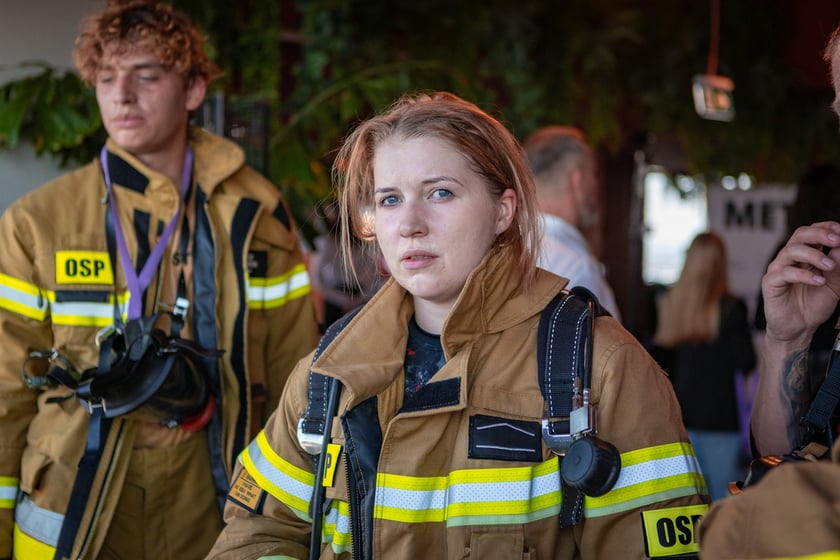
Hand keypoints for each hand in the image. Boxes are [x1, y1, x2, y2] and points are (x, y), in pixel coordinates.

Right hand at [761, 221, 839, 347]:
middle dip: (819, 235)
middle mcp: (790, 259)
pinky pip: (785, 273)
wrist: (799, 329)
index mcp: (805, 256)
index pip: (811, 233)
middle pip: (799, 235)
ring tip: (830, 266)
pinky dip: (804, 275)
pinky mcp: (771, 283)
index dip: (825, 228)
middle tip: (837, 240)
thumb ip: (838, 268)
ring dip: (813, 255)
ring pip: (791, 251)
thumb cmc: (813, 306)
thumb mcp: (834, 286)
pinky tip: (819, 281)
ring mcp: (778, 269)